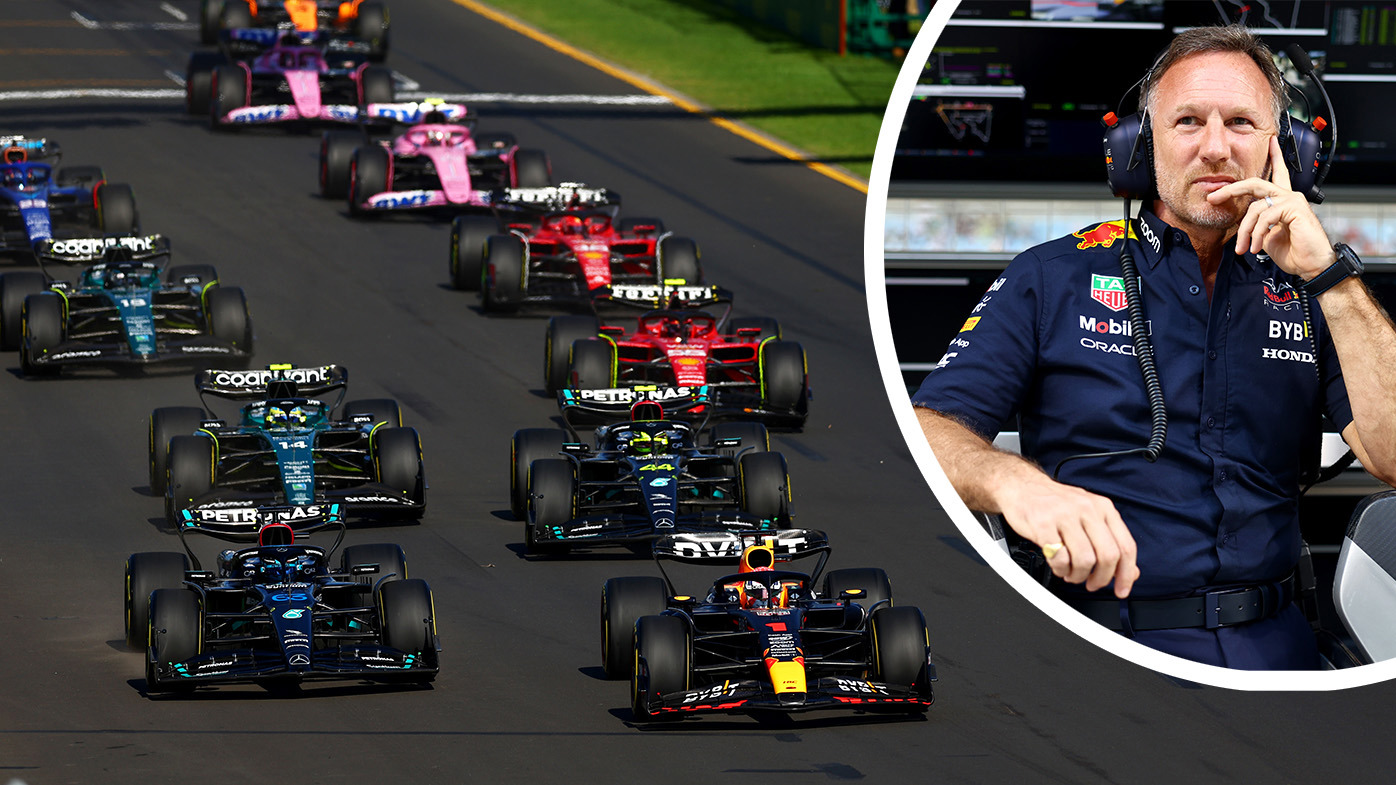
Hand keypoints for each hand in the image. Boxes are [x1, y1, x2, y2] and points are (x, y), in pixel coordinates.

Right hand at [997, 475, 1139, 597]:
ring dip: (1078, 575)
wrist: (1022, 486)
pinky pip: (1060, 558)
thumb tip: (1129, 571)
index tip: (1121, 589)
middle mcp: (1087, 509)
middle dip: (1101, 578)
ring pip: (1084, 560)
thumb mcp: (1089, 515)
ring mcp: (1064, 516)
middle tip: (1092, 583)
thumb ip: (1110, 542)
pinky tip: (1058, 566)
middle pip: (1108, 556)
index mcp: (1103, 508)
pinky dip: (1061, 569)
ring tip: (1071, 573)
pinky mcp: (1043, 525)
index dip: (1126, 574)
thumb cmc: (1055, 503)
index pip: (1126, 546)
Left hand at [1206, 135, 1333, 277]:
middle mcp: (1288, 196)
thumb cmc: (1294, 252)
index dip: (1273, 157)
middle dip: (1231, 189)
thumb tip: (1241, 223)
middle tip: (1213, 197)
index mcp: (1283, 201)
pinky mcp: (1295, 208)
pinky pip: (1265, 217)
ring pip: (1254, 207)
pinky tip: (1257, 247)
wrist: (1311, 265)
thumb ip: (1256, 224)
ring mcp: (1292, 200)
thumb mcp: (1267, 237)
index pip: (1277, 173)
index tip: (1270, 142)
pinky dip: (1257, 233)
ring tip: (1244, 248)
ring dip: (1245, 231)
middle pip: (1255, 183)